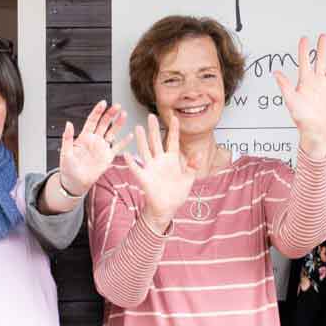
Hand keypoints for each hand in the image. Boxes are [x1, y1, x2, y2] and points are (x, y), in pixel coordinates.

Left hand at [55, 100, 128, 194]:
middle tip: (117, 106)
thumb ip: (67, 138)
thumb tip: (68, 123)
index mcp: (84, 137)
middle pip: (104, 123)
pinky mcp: (107, 157)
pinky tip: (131, 135)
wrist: (75, 182)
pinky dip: (124, 142)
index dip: (97, 111)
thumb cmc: (67, 168)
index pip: (92, 120)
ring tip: (124, 114)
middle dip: (110, 114)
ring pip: (112, 132)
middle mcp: (94, 140)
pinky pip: (117, 147)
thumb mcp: (65, 153)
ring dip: (118, 124)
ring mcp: (102, 147)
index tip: (103, 103)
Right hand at [128, 114, 199, 231]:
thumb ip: (193, 166)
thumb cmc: (176, 194)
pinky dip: (131, 162)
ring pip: (145, 150)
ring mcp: (151, 168)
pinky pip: (136, 168)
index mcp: (172, 160)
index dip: (174, 130)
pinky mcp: (144, 178)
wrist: (167, 208)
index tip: (174, 117)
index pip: (173, 141)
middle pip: (156, 141)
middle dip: (154, 129)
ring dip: (142, 140)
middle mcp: (160, 161)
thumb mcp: (189, 178)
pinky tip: (126, 154)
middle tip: (151, 116)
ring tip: (138, 128)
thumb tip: (200, 154)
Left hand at [272, 34, 325, 144]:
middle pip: (320, 60)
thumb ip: (284, 85)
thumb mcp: (290, 99)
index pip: (304, 61)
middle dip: (321, 48)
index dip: (304, 49)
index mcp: (305, 81)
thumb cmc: (302, 117)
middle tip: (323, 36)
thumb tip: (276, 73)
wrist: (315, 129)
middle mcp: (317, 82)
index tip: (304, 39)